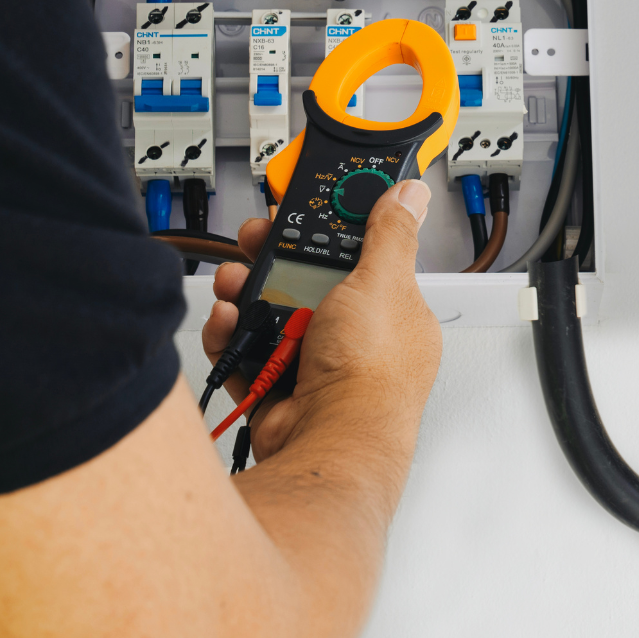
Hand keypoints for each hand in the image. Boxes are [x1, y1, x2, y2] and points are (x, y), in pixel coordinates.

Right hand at [203, 180, 442, 462]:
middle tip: (254, 243)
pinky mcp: (278, 390)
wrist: (330, 442)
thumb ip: (391, 234)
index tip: (302, 215)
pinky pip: (246, 354)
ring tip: (234, 282)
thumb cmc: (370, 374)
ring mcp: (316, 367)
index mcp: (392, 312)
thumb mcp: (382, 282)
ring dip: (247, 295)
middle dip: (275, 261)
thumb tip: (410, 195)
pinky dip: (231, 336)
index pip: (361, 258)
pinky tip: (228, 321)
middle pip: (308, 284)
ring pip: (272, 317)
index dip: (329, 232)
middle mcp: (356, 341)